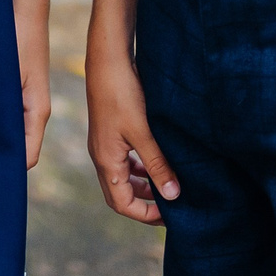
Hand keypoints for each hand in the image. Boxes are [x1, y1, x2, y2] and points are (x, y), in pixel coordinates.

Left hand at [17, 9, 50, 168]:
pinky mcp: (9, 87)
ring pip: (3, 131)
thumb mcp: (9, 75)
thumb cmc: (17, 34)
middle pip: (14, 148)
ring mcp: (20, 99)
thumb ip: (6, 112)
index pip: (26, 158)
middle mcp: (30, 110)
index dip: (7, 172)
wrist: (19, 2)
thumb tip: (2, 151)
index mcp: (36, 112)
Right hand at [84, 46, 177, 224]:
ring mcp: (104, 144)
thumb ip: (157, 165)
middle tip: (171, 205)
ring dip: (143, 185)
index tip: (170, 215)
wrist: (107, 61)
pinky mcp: (110, 133)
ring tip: (167, 184)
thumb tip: (173, 195)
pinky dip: (139, 168)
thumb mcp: (143, 132)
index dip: (145, 214)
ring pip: (122, 178)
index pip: (122, 204)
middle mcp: (101, 157)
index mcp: (106, 161)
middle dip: (145, 204)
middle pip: (120, 194)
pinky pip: (123, 161)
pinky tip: (156, 160)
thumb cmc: (122, 94)